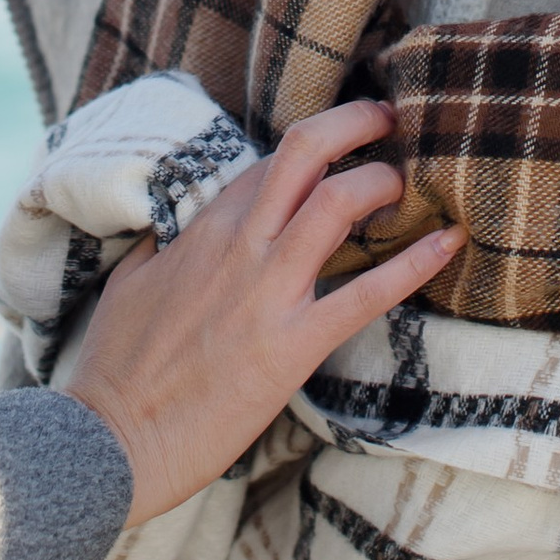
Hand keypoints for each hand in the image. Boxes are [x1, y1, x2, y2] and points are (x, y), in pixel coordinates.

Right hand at [64, 100, 459, 523]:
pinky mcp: (292, 346)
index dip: (313, 143)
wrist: (111, 440)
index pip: (268, 162)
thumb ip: (159, 251)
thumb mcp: (128, 287)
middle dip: (355, 123)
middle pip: (304, 153)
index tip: (342, 138)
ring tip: (408, 185)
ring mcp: (267, 294)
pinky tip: (449, 244)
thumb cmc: (114, 370)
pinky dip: (413, 265)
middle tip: (389, 118)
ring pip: (336, 204)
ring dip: (381, 182)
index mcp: (202, 232)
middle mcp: (239, 248)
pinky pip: (366, 294)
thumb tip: (168, 233)